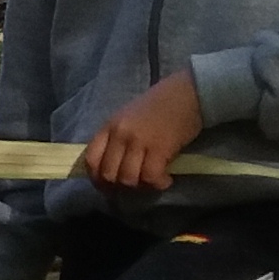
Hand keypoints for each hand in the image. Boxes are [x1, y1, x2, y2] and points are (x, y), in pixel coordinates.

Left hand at [76, 69, 206, 193]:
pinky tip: (166, 179)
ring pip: (128, 179)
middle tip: (135, 186)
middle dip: (119, 187)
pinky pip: (150, 177)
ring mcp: (139, 141)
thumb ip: (117, 139)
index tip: (108, 187)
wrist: (187, 93)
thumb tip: (113, 168)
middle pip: (108, 174)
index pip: (91, 160)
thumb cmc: (159, 105)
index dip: (97, 179)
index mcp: (110, 126)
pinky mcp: (159, 148)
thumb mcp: (128, 118)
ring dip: (140, 187)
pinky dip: (157, 184)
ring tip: (152, 181)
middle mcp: (120, 134)